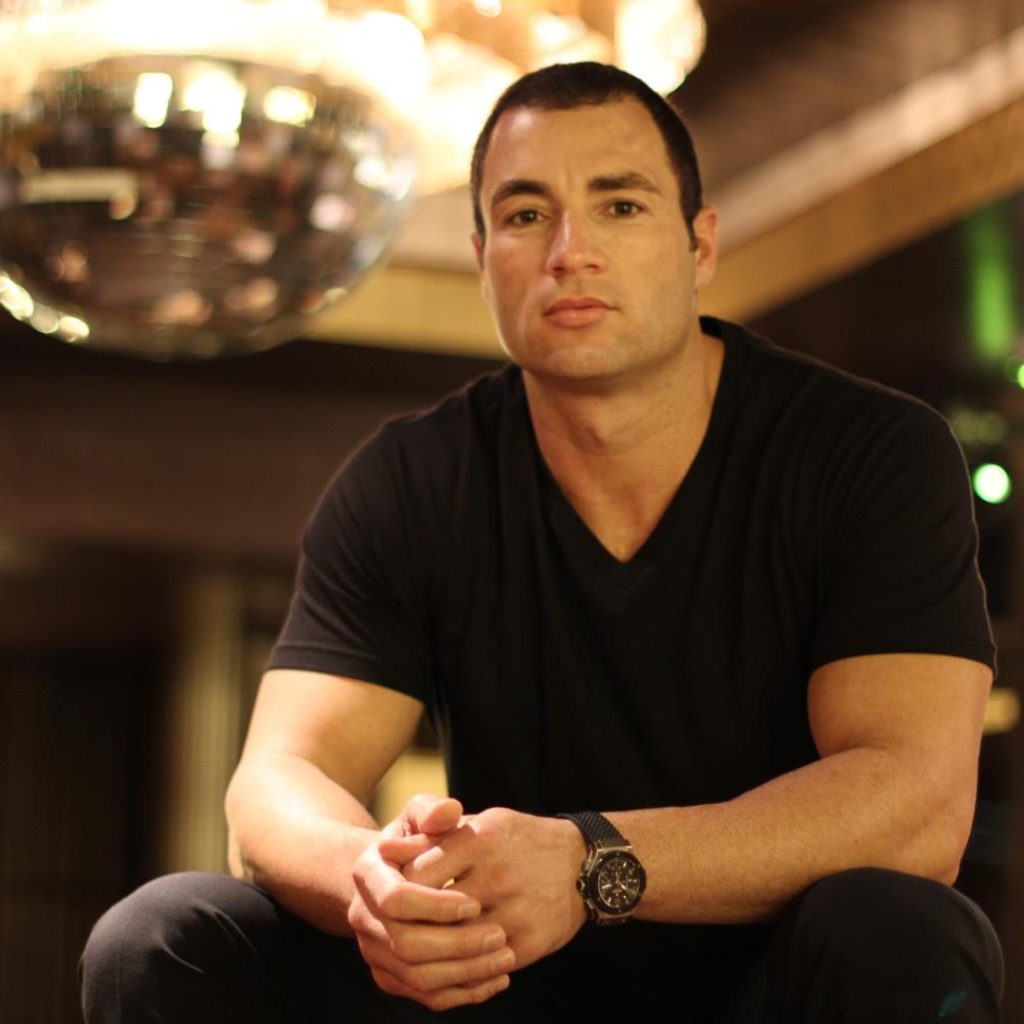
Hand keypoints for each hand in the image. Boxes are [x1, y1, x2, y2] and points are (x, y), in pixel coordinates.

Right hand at [348, 794, 515, 1010]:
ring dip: (464, 972)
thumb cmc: (417, 837)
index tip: (474, 902)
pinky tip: (496, 979)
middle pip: (406, 945)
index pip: (396, 899)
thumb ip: (433, 811)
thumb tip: (449, 811)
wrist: (396, 872)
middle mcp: (362, 917)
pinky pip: (425, 996)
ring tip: (505, 958)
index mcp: (367, 874)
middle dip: (456, 944)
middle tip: (499, 936)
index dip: (435, 905)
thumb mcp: (420, 815)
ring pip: (417, 977)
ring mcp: (373, 951)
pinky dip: (462, 993)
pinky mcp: (390, 976)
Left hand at [384, 807, 587, 972]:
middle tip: (398, 925)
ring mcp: (515, 911)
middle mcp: (497, 874)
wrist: (582, 863)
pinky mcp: (529, 942)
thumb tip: (386, 854)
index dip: (398, 888)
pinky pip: (482, 966)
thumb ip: (435, 836)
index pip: (416, 872)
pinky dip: (461, 968)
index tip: (393, 894)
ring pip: (454, 945)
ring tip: (418, 945)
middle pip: (431, 913)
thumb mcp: (481, 823)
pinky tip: (449, 961)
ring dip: (432, 948)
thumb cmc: (518, 840)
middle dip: (408, 923)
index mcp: (480, 840)